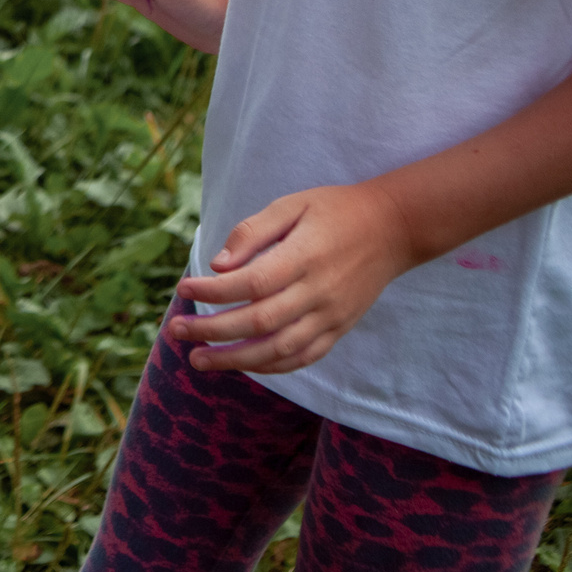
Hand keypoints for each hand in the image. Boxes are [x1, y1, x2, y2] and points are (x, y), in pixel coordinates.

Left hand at [168, 182, 417, 373]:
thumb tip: (217, 265)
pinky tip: (243, 365)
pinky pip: (304, 357)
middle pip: (260, 322)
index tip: (183, 289)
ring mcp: (332, 315)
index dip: (214, 292)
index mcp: (304, 257)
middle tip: (177, 332)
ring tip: (199, 359)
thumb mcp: (292, 205)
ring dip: (236, 359)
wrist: (394, 228)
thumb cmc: (335, 210)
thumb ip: (253, 232)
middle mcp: (319, 292)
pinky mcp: (341, 328)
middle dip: (213, 331)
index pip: (251, 283)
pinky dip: (272, 366)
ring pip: (280, 349)